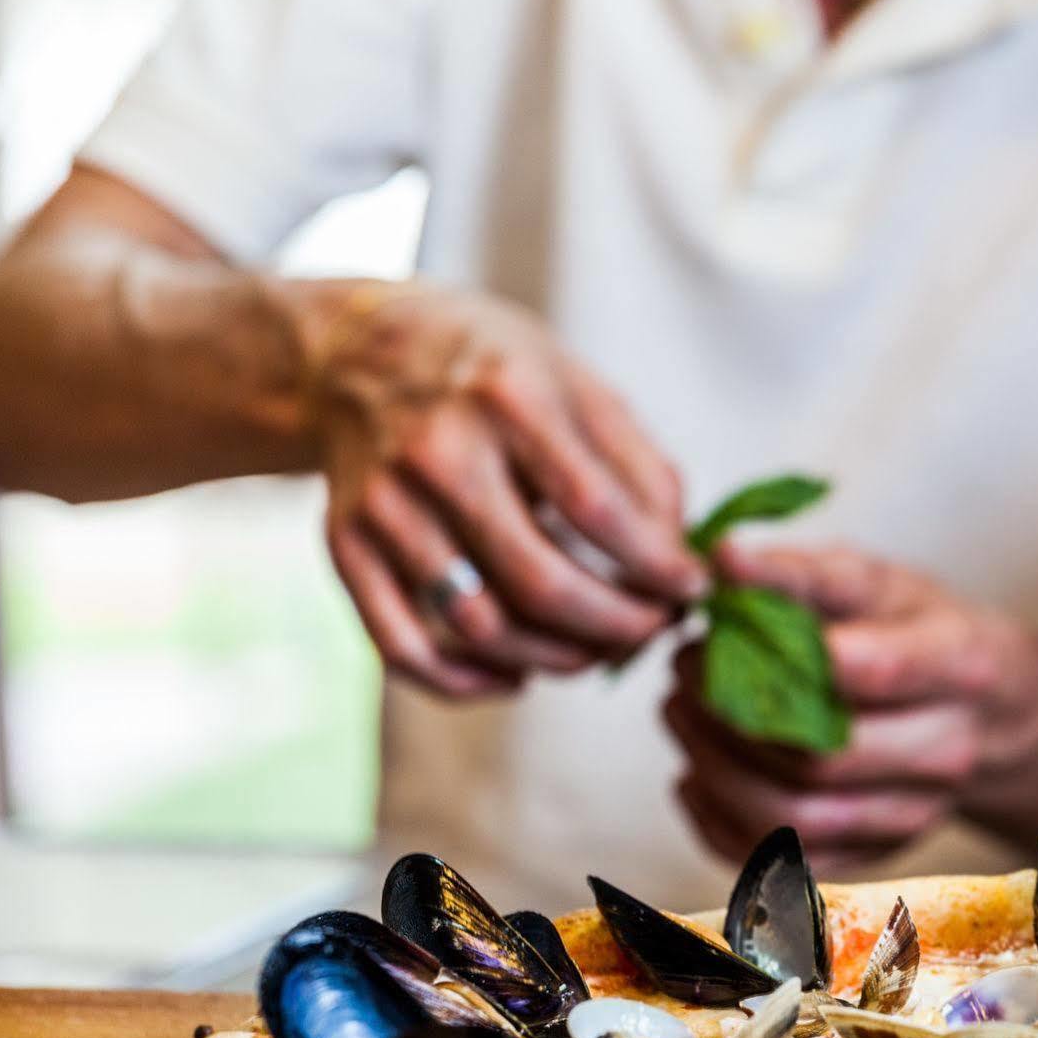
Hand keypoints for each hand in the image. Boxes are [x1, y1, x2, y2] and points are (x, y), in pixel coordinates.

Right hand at [296, 281, 706, 696]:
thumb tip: (678, 558)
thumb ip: (639, 465)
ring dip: (555, 660)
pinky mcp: (345, 546)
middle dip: (616, 628)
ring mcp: (385, 505)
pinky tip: (516, 677)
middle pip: (542, 582)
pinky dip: (468, 684)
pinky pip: (405, 648)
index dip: (656, 565)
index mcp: (509, 398)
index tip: (692, 589)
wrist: (358, 353)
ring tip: (595, 651)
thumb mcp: (576, 384)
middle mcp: (439, 451)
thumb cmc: (492, 373)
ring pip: (480, 627)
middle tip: (651, 632)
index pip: (598, 509)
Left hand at [663, 545, 1037, 873]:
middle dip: (729, 716)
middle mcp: (945, 751)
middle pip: (822, 758)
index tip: (717, 625)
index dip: (782, 655)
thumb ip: (800, 573)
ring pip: (794, 819)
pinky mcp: (875, 856)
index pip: (873, 672)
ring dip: (714, 769)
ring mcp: (912, 815)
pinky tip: (696, 774)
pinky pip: (783, 862)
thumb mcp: (877, 583)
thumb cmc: (921, 632)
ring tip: (680, 713)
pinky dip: (719, 823)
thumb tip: (722, 558)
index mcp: (958, 665)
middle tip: (683, 669)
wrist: (991, 715)